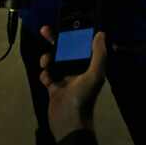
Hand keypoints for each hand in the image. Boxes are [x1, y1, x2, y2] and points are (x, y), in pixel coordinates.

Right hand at [38, 26, 107, 140]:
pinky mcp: (53, 87)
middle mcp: (77, 70)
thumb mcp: (95, 74)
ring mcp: (64, 78)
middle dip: (54, 41)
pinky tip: (47, 79)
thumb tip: (101, 34)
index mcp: (88, 66)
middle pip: (64, 50)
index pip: (80, 45)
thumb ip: (99, 54)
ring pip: (53, 61)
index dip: (72, 34)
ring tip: (45, 63)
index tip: (63, 25)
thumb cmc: (83, 96)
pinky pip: (46, 75)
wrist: (69, 121)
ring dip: (47, 59)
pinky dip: (44, 75)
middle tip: (44, 30)